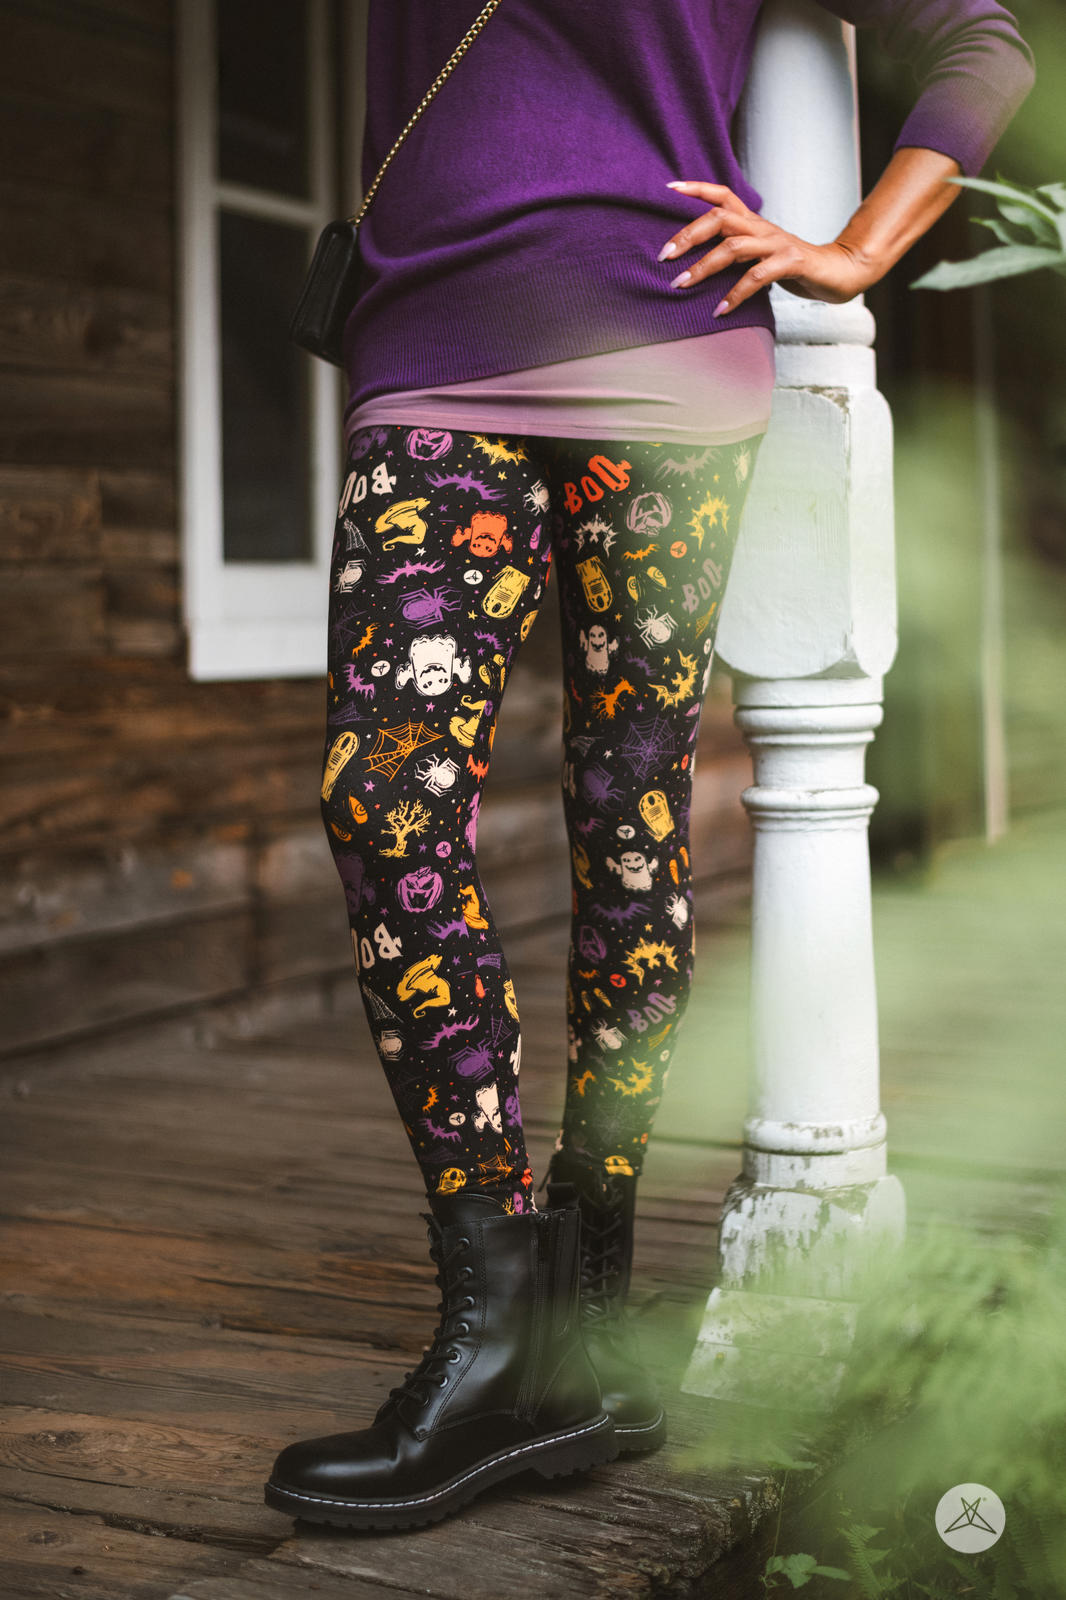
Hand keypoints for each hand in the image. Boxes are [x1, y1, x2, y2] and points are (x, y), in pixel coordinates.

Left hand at [660, 180, 878, 313]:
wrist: (839, 272)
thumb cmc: (794, 266)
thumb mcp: (760, 254)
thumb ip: (735, 252)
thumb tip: (698, 263)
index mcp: (754, 223)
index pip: (724, 195)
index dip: (697, 188)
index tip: (669, 188)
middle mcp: (762, 228)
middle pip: (720, 218)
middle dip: (688, 235)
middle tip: (664, 256)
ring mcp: (777, 244)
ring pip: (733, 247)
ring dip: (703, 267)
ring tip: (680, 285)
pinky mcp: (791, 262)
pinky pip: (757, 277)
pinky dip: (735, 295)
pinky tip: (720, 310)